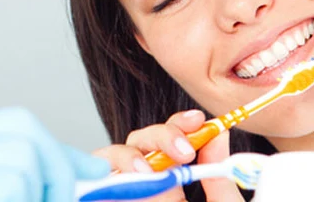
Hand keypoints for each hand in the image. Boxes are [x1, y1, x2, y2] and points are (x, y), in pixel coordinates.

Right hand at [92, 110, 243, 200]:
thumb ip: (219, 182)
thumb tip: (219, 135)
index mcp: (174, 180)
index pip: (173, 140)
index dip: (182, 124)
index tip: (199, 120)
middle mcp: (145, 182)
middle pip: (142, 141)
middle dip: (161, 135)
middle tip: (186, 152)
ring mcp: (124, 190)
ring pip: (114, 156)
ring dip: (130, 155)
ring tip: (149, 171)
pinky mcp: (103, 197)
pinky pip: (94, 182)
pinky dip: (106, 174)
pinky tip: (130, 179)